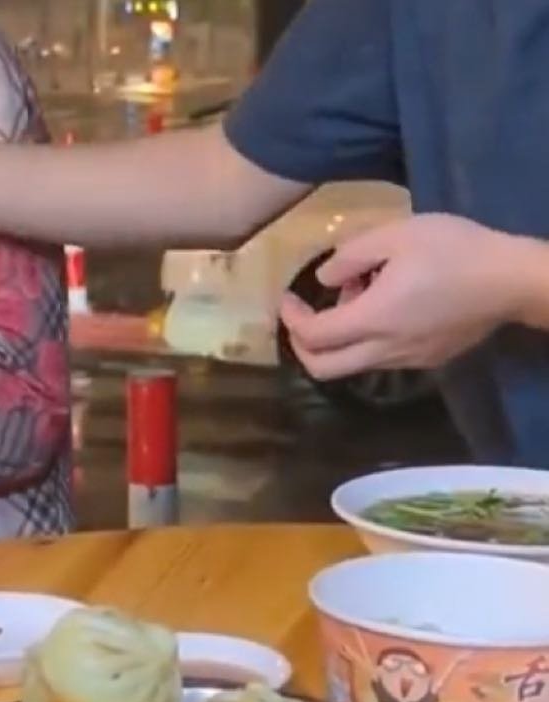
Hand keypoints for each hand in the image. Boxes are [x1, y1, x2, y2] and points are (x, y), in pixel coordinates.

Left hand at [279, 214, 521, 379]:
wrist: (512, 280)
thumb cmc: (454, 250)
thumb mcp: (397, 235)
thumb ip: (351, 256)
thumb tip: (324, 279)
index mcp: (372, 320)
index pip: (313, 336)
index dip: (292, 320)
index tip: (287, 299)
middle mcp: (383, 350)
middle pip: (323, 368)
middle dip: (302, 346)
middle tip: (303, 317)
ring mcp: (407, 361)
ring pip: (352, 365)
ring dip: (337, 340)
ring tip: (357, 295)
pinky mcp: (427, 360)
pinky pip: (380, 359)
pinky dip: (364, 340)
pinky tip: (383, 307)